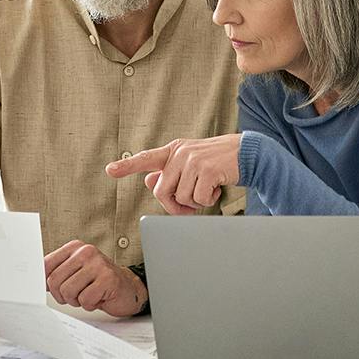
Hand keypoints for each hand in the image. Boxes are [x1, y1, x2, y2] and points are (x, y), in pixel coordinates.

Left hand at [44, 241, 145, 317]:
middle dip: (62, 295)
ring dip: (76, 301)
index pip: (46, 265)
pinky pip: (85, 300)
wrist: (127, 288)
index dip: (46, 283)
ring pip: (68, 292)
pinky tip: (98, 297)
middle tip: (75, 295)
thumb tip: (34, 280)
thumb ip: (56, 273)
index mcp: (75, 248)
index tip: (52, 289)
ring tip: (88, 294)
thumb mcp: (75, 272)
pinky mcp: (108, 279)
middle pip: (54, 281)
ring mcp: (98, 264)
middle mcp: (86, 252)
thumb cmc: (98, 282)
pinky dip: (90, 305)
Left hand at [105, 134, 240, 214]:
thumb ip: (170, 172)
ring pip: (181, 198)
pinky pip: (198, 199)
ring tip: (207, 191)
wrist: (248, 152)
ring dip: (194, 203)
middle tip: (189, 207)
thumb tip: (149, 181)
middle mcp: (180, 153)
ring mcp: (193, 160)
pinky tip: (216, 189)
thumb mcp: (191, 163)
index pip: (146, 158)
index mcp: (174, 150)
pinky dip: (208, 201)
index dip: (127, 166)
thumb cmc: (218, 162)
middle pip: (161, 191)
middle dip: (174, 206)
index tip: (110, 170)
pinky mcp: (207, 170)